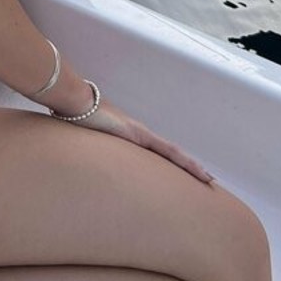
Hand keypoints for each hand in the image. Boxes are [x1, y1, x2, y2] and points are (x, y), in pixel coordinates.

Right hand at [66, 95, 215, 185]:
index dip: (172, 163)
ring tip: (207, 178)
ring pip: (173, 153)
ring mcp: (140, 133)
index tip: (186, 174)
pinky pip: (167, 151)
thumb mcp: (85, 140)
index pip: (156, 153)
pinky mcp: (138, 134)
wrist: (73, 100)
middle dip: (187, 167)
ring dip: (190, 166)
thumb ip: (90, 150)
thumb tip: (82, 164)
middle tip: (205, 180)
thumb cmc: (75, 117)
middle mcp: (138, 133)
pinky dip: (183, 160)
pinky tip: (195, 169)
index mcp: (128, 136)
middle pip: (169, 154)